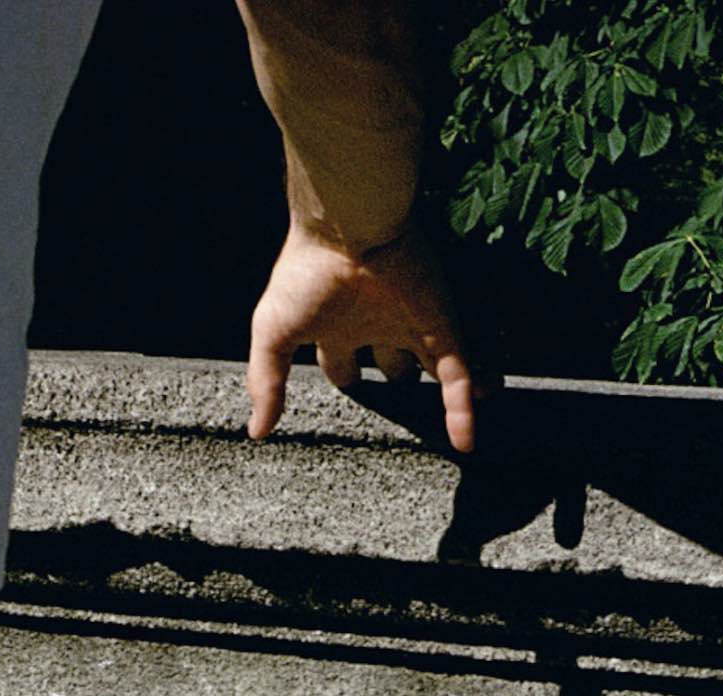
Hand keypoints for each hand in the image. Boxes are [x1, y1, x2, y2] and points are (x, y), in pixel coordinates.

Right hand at [246, 219, 478, 452]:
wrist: (349, 226)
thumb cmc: (305, 272)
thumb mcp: (273, 332)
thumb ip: (266, 381)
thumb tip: (256, 432)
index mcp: (337, 326)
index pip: (342, 364)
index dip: (345, 382)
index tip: (349, 406)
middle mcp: (378, 325)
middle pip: (393, 364)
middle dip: (398, 381)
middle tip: (406, 406)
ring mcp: (413, 326)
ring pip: (435, 372)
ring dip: (450, 399)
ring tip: (463, 430)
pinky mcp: (442, 326)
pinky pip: (457, 377)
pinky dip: (462, 410)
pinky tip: (466, 442)